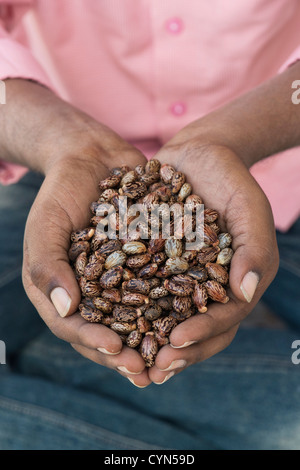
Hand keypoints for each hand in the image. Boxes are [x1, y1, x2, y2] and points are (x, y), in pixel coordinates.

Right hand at [7, 79, 152, 386]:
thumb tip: (65, 308)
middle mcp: (91, 292)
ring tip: (172, 357)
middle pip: (106, 331)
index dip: (93, 341)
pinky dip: (172, 305)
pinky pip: (159, 289)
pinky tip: (191, 316)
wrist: (93, 158)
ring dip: (152, 340)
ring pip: (136, 318)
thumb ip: (48, 266)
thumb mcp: (46, 225)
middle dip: (127, 353)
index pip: (73, 325)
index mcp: (62, 290)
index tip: (116, 350)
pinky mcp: (145, 265)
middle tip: (148, 372)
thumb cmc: (62, 192)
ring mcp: (120, 280)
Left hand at [147, 141, 278, 384]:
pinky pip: (140, 293)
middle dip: (175, 353)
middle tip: (151, 370)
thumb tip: (245, 292)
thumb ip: (254, 248)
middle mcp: (206, 288)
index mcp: (234, 284)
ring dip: (148, 343)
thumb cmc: (230, 179)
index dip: (203, 334)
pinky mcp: (153, 265)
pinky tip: (105, 321)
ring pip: (165, 320)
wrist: (198, 154)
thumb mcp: (249, 207)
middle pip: (194, 331)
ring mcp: (179, 279)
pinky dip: (126, 311)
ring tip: (125, 359)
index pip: (224, 319)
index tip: (177, 341)